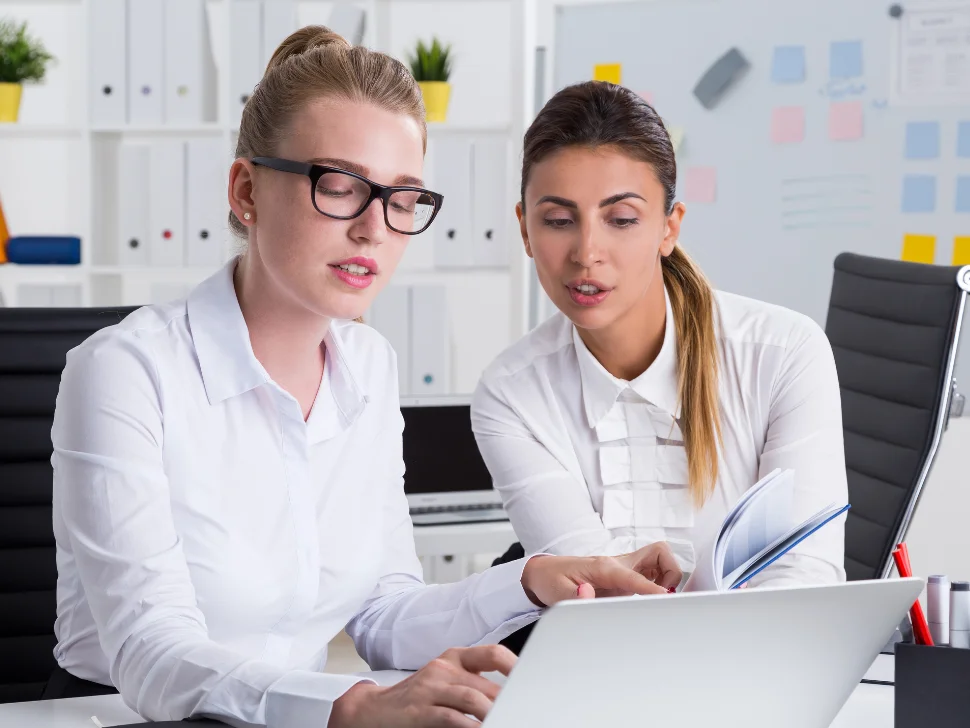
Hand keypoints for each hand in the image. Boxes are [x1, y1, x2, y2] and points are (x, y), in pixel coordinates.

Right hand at [329, 644, 515, 727]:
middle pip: (486, 683)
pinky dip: (470, 726)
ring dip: (493, 713)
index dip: (513, 664)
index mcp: (454, 658)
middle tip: (523, 711)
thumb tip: (509, 697)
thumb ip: (473, 684)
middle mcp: (443, 668)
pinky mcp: (419, 709)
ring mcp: (430, 687)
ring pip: (473, 698)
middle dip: (508, 701)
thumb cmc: (417, 699)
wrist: (374, 710)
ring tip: (507, 720)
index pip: (491, 653)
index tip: (532, 679)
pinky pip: (452, 717)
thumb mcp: (445, 683)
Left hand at [520, 542, 682, 604]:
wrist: (544, 573)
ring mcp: (625, 567)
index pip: (636, 576)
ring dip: (668, 576)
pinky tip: (652, 597)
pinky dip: (661, 581)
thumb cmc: (552, 581)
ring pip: (661, 559)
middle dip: (671, 573)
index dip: (654, 589)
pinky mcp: (626, 575)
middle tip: (663, 596)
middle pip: (660, 553)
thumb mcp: (558, 594)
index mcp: (604, 567)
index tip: (667, 601)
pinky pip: (653, 571)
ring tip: (658, 597)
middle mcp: (619, 563)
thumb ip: (574, 598)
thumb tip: (587, 594)